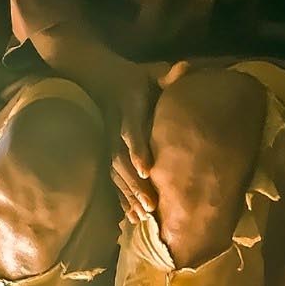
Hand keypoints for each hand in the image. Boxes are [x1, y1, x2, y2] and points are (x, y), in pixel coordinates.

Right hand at [92, 58, 188, 220]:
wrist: (99, 77)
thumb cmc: (135, 77)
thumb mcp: (151, 71)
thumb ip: (167, 75)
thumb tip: (185, 69)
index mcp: (129, 107)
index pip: (131, 130)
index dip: (137, 149)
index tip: (146, 169)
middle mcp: (115, 127)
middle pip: (121, 159)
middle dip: (134, 184)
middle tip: (151, 205)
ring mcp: (108, 141)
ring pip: (114, 172)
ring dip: (127, 195)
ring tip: (142, 216)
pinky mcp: (106, 151)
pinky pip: (110, 178)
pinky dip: (119, 197)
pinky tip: (129, 216)